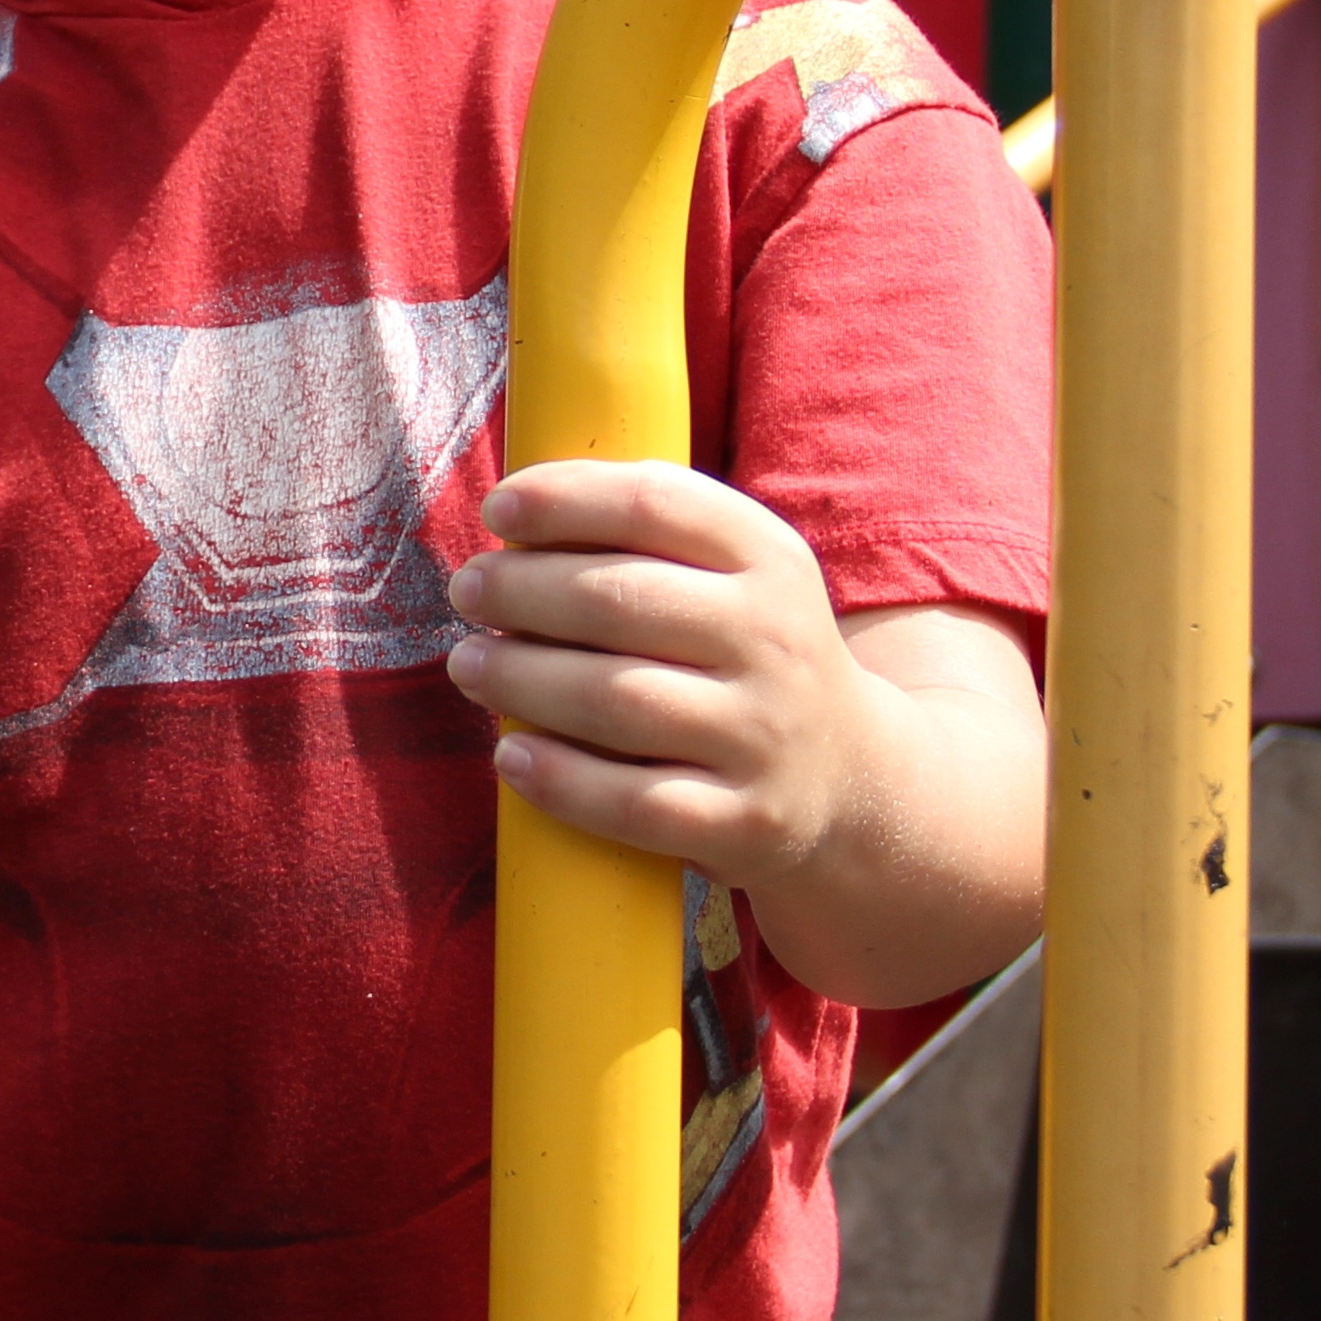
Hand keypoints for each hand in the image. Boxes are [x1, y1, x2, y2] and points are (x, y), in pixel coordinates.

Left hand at [444, 459, 1048, 1004]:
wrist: (853, 780)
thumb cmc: (747, 656)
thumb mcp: (735, 575)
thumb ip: (648, 532)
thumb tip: (517, 508)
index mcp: (769, 560)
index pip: (655, 503)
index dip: (564, 498)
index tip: (500, 508)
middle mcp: (774, 640)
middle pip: (619, 600)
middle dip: (521, 590)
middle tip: (468, 591)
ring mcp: (763, 736)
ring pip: (617, 700)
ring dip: (521, 678)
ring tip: (469, 664)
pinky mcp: (747, 822)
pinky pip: (636, 803)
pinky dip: (561, 780)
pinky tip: (510, 754)